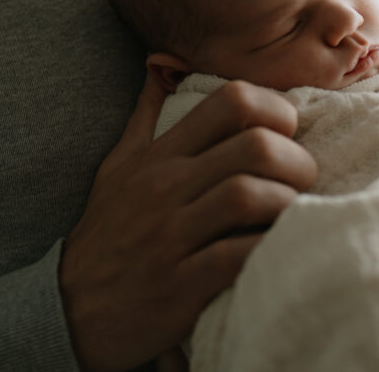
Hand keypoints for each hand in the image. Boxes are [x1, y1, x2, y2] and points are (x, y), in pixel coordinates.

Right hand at [59, 75, 316, 371]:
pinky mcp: (180, 286)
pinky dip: (266, 249)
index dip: (275, 107)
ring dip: (286, 203)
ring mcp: (172, 236)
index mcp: (161, 154)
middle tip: (305, 177)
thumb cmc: (107, 232)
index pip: (229, 101)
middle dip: (295, 159)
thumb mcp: (117, 167)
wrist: (73, 312)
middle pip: (253, 146)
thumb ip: (145, 116)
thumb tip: (158, 66)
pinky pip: (237, 256)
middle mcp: (167, 187)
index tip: (288, 131)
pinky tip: (276, 250)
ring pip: (249, 196)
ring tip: (296, 213)